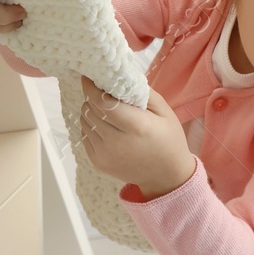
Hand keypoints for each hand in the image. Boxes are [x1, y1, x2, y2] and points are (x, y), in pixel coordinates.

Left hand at [79, 75, 195, 200]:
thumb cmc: (168, 140)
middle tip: (100, 92)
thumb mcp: (164, 111)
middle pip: (91, 110)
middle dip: (91, 97)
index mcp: (136, 126)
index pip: (103, 102)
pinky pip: (85, 136)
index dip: (92, 88)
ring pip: (85, 122)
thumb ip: (142, 92)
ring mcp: (105, 154)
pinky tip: (103, 125)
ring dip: (89, 111)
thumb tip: (119, 78)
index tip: (88, 77)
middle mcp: (117, 141)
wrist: (166, 176)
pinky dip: (90, 126)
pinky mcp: (98, 162)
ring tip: (103, 109)